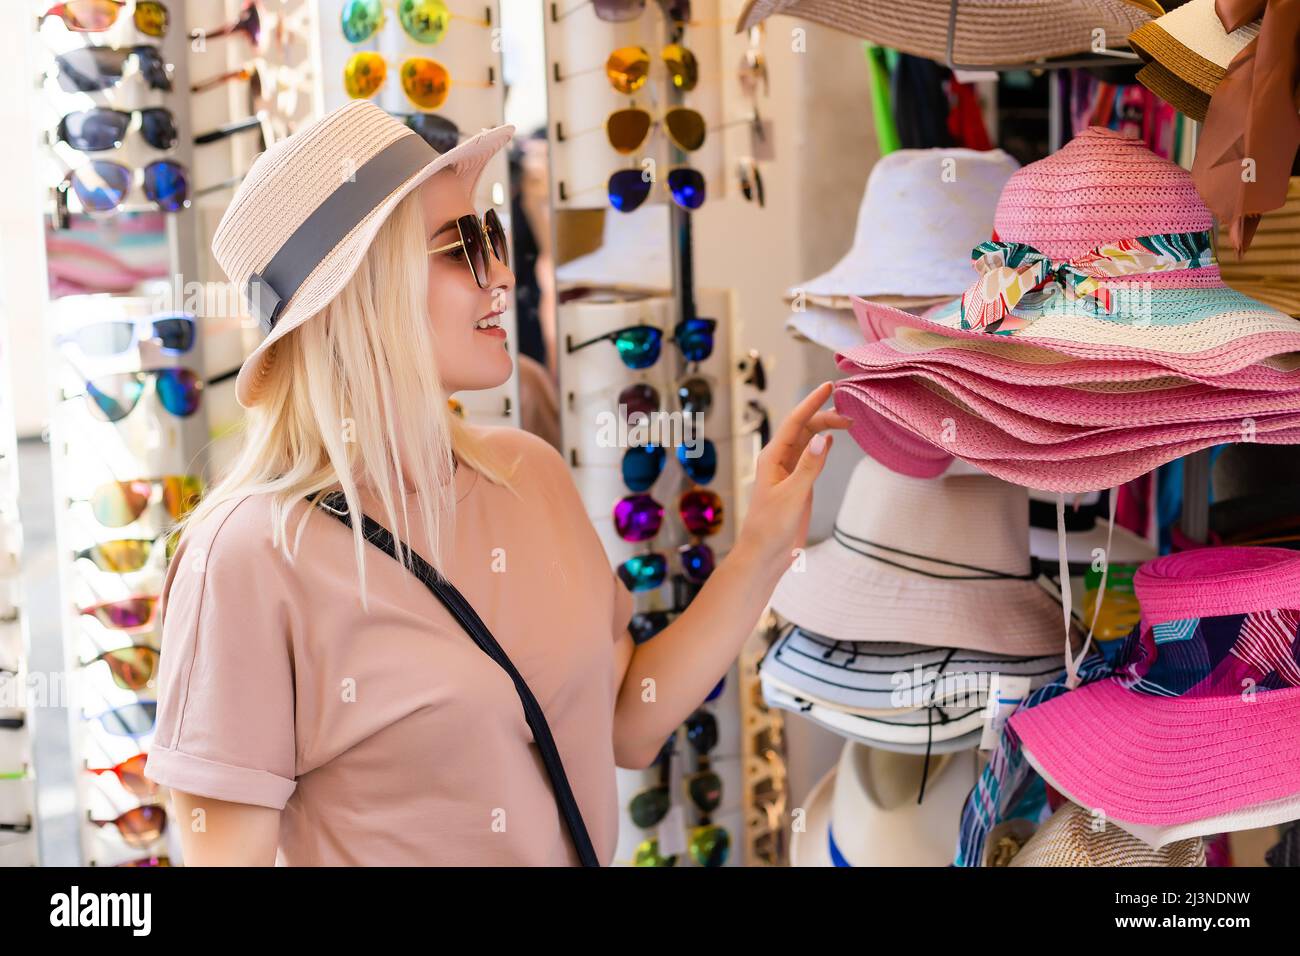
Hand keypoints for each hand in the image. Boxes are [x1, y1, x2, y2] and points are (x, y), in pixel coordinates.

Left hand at [735, 381, 851, 578]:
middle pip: (803, 428)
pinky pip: (811, 458)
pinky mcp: (798, 484)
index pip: (795, 422)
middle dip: (824, 416)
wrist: (764, 555)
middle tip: (850, 415)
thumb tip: (821, 437)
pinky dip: (822, 446)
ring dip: (825, 429)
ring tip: (848, 422)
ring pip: (808, 441)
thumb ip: (808, 467)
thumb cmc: (770, 527)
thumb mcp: (793, 496)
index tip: (829, 386)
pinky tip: (831, 440)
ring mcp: (789, 471)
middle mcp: (780, 460)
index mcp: (773, 457)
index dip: (812, 402)